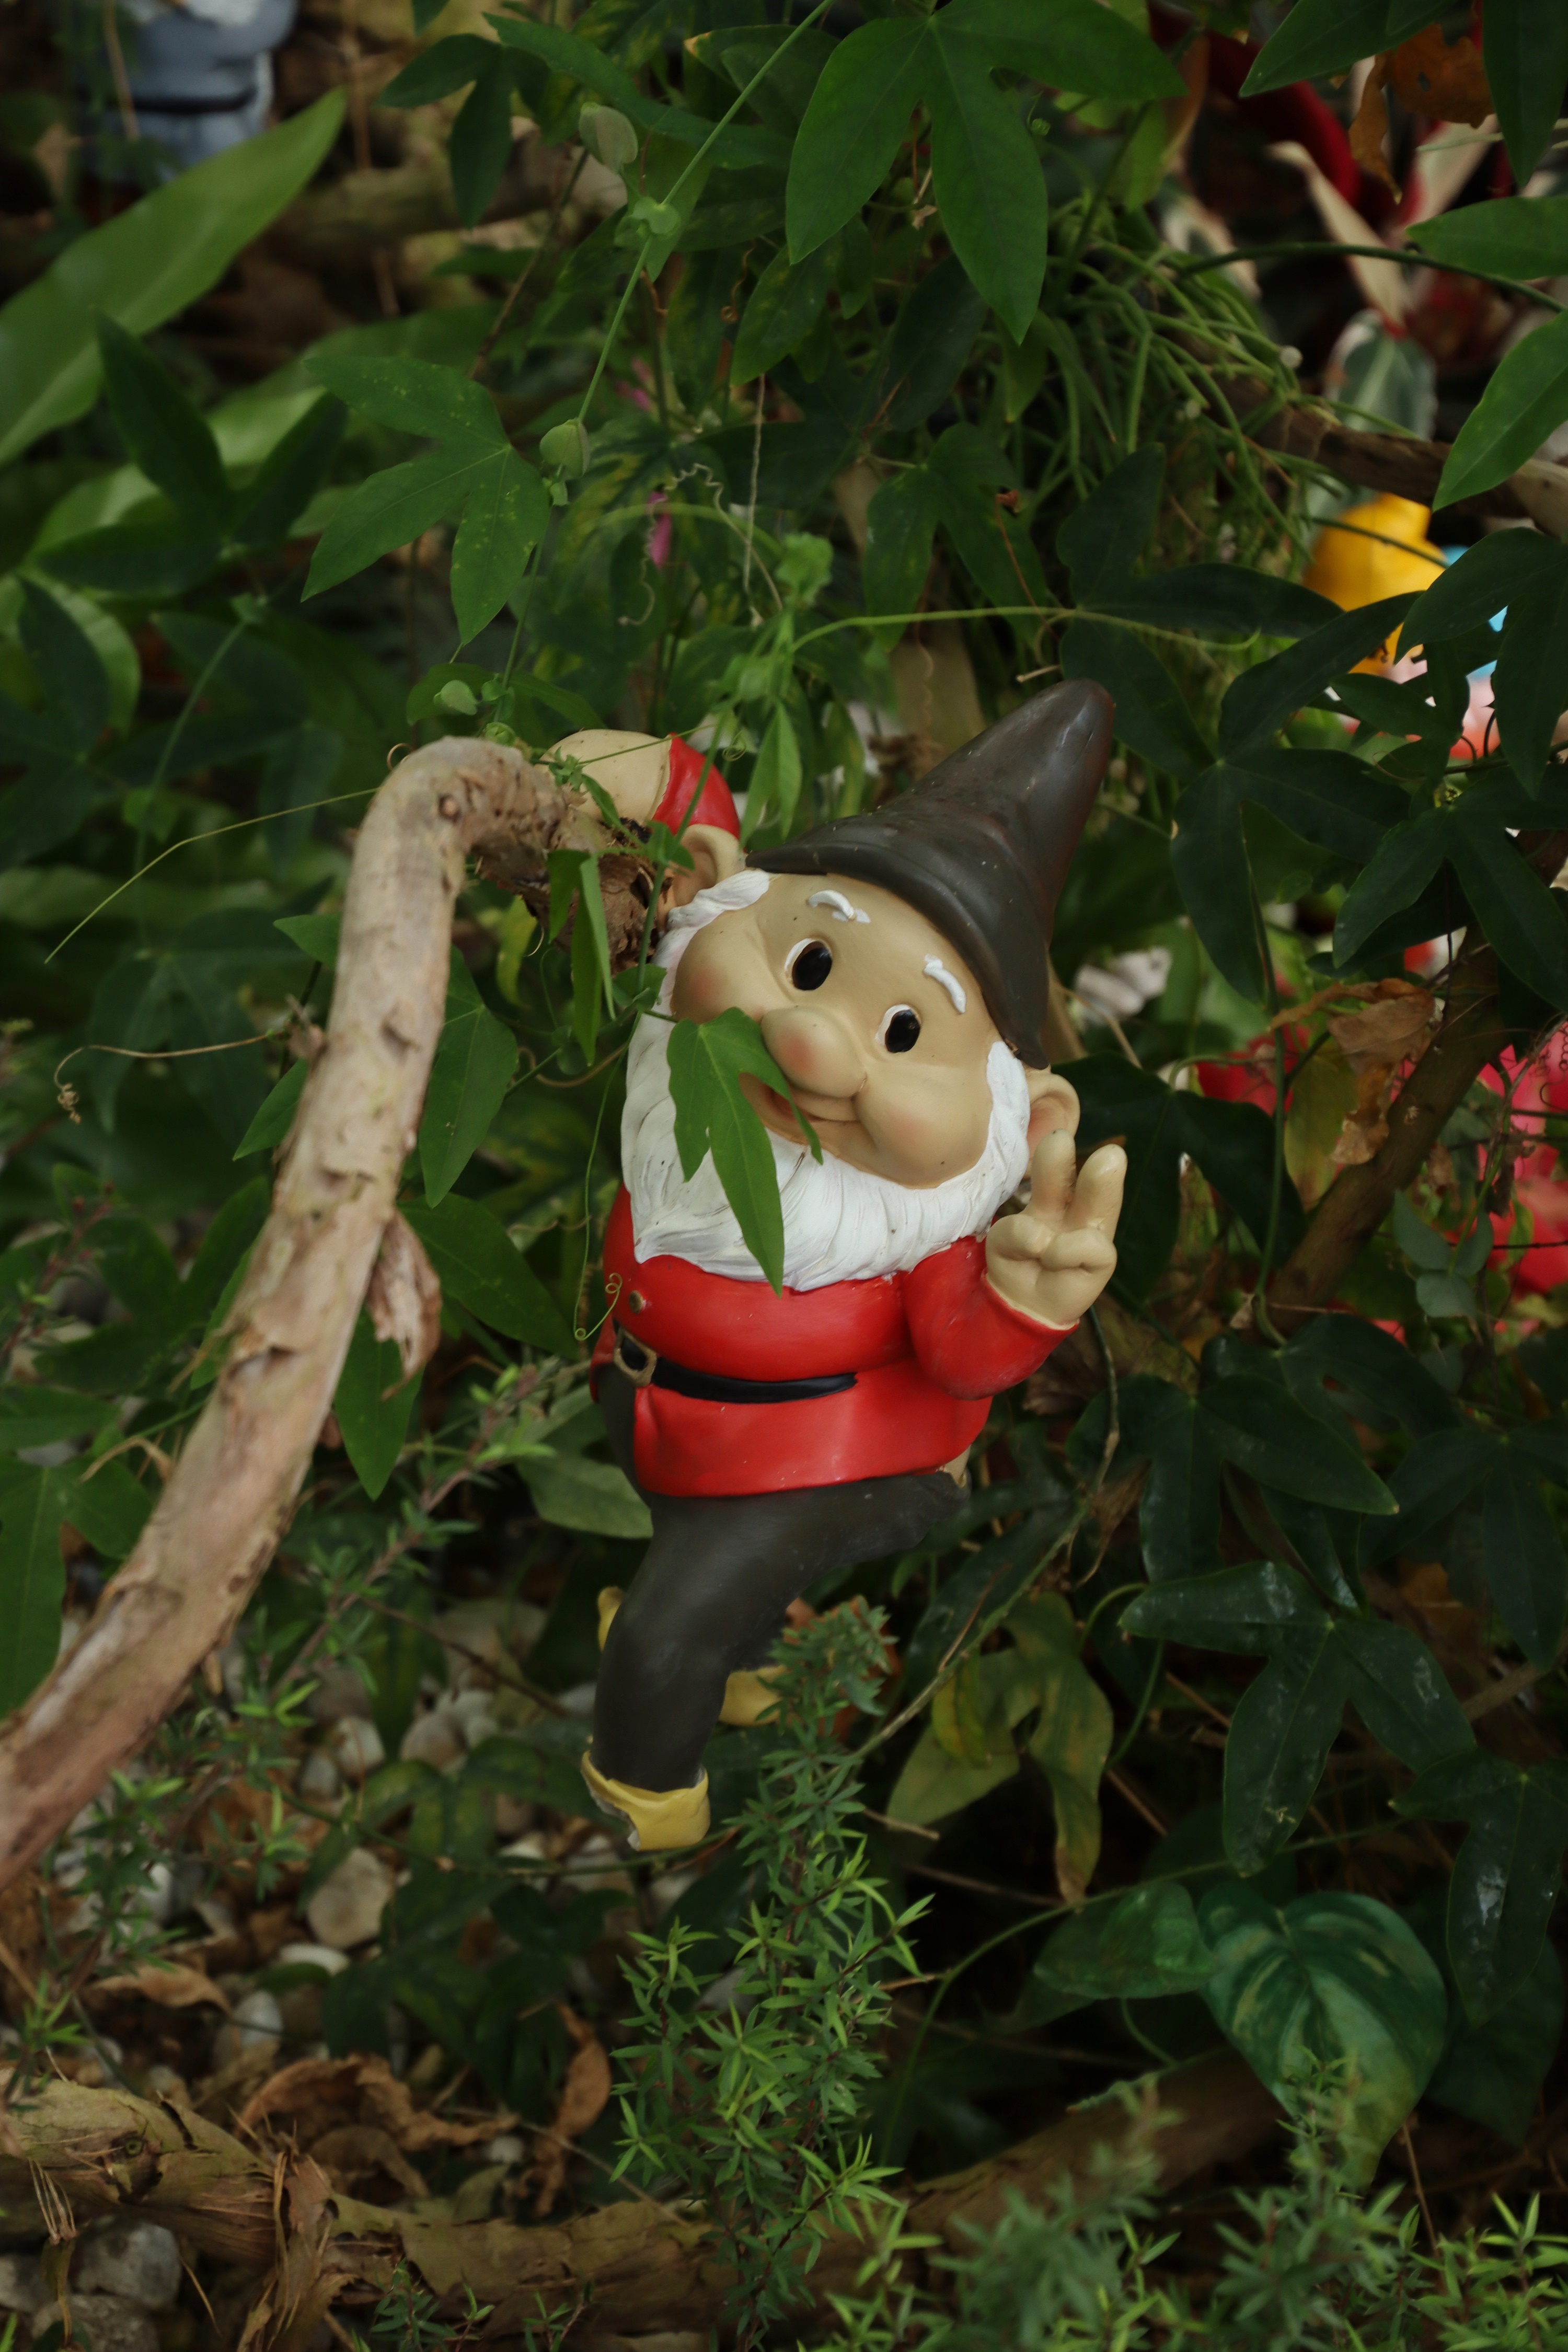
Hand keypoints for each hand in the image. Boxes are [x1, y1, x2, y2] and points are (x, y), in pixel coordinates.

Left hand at [986, 1129, 1126, 1329]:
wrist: (1021, 1303)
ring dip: (1098, 1191)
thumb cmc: (1016, 1261)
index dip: (1059, 1153)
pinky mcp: (1101, 1260)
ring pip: (1103, 1206)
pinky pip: (1089, 1245)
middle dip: (1097, 1163)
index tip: (1058, 1138)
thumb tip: (1043, 1237)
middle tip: (1109, 1151)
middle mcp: (1076, 1209)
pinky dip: (1064, 1251)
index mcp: (1054, 1196)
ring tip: (1080, 1201)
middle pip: (1091, 1180)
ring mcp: (1091, 1233)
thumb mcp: (1005, 1238)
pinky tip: (1049, 1258)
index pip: (1061, 1167)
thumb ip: (1018, 1231)